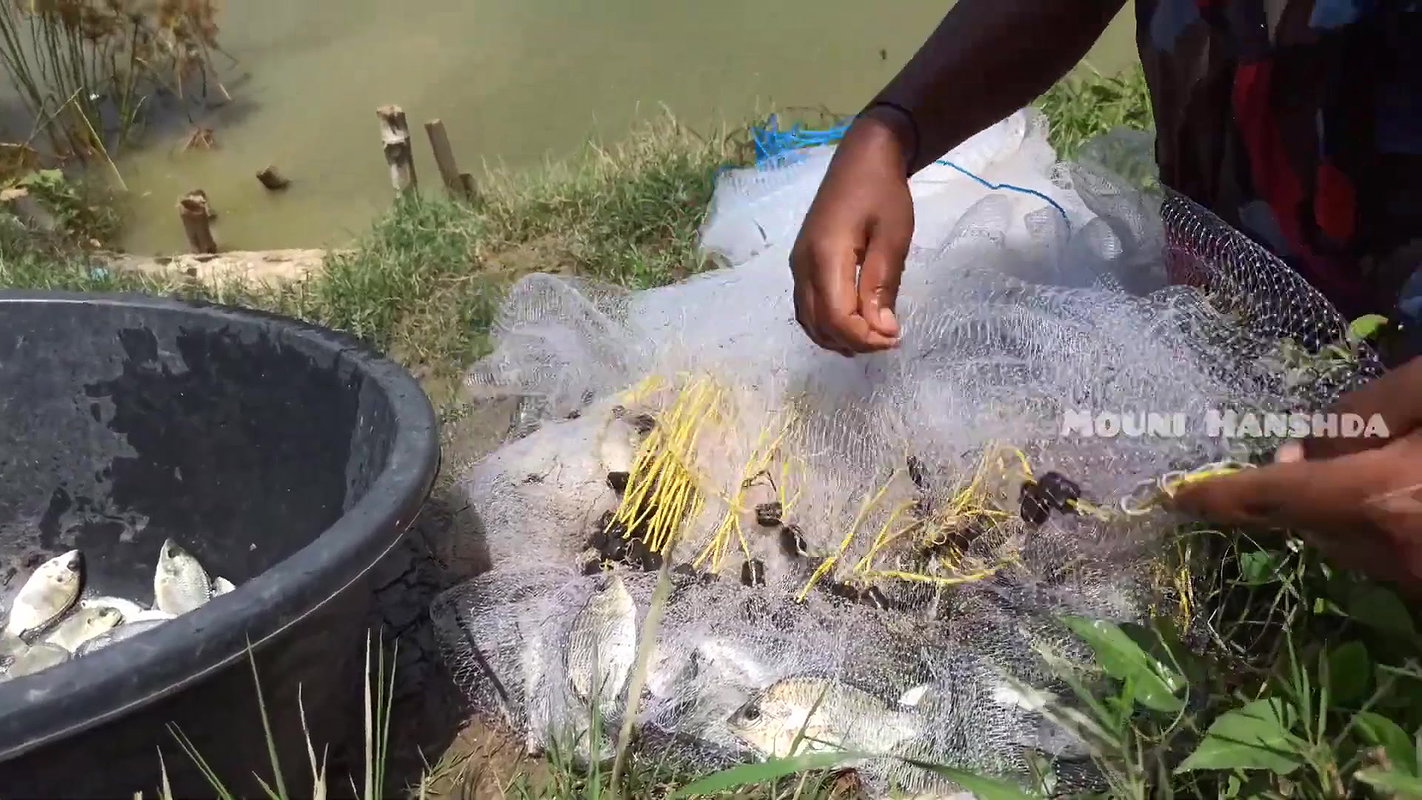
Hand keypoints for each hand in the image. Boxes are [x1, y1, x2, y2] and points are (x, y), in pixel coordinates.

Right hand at [789, 113, 914, 355]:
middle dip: (854, 341)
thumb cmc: (883, 193)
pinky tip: (853, 325)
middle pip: (819, 325)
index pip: (837, 317)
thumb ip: (882, 285)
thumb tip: (882, 331)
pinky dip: (827, 325)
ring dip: (839, 337)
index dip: (864, 337)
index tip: (895, 337)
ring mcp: (797, 265)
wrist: (862, 157)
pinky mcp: (801, 264)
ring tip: (873, 335)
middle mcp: (802, 266)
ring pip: (809, 321)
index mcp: (825, 257)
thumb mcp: (892, 237)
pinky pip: (807, 308)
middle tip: (889, 338)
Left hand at [1170, 356, 1421, 587]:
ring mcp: (1417, 579)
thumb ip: (1368, 407)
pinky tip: (1407, 494)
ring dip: (1339, 509)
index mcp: (1381, 499)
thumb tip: (1310, 444)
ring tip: (1375, 466)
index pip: (1276, 497)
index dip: (1222, 496)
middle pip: (1310, 523)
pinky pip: (1387, 555)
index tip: (1177, 497)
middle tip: (1306, 452)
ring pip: (1347, 543)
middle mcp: (1393, 553)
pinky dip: (1378, 524)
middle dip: (1296, 489)